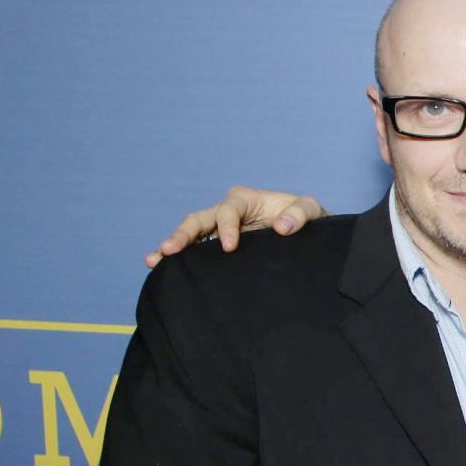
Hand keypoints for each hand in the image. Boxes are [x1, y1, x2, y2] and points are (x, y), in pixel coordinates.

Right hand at [147, 187, 326, 267]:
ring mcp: (220, 230)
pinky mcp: (220, 248)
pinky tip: (159, 266)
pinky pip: (196, 251)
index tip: (229, 247)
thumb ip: (300, 214)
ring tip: (154, 260)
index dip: (226, 226)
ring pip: (191, 234)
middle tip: (170, 250)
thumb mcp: (312, 210)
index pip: (229, 210)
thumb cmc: (309, 220)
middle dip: (184, 234)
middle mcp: (228, 212)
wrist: (309, 238)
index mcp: (246, 199)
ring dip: (173, 246)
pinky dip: (179, 258)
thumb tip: (281, 228)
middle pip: (199, 219)